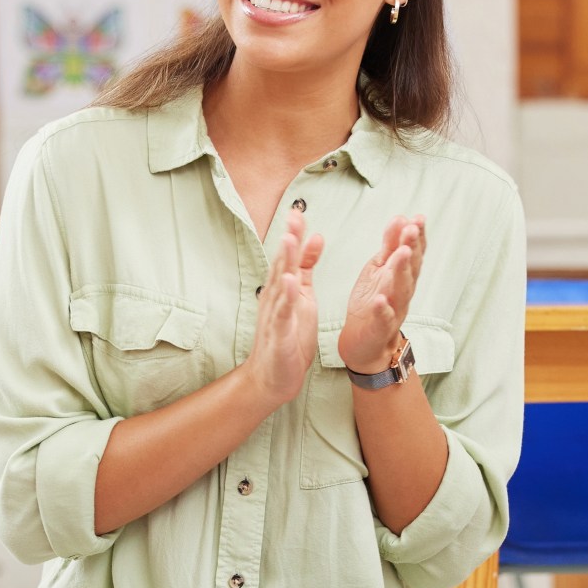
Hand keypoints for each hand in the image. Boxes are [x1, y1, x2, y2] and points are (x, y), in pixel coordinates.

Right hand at [242, 210, 322, 407]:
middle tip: (293, 214)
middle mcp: (276, 298)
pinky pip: (284, 315)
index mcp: (285, 289)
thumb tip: (315, 237)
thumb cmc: (288, 338)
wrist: (272, 378)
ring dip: (284, 262)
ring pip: (281, 285)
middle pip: (282, 264)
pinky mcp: (280, 335)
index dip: (294, 233)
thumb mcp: (302, 296)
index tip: (299, 209)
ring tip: (289, 240)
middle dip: (288, 239)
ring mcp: (276, 316)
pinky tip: (291, 284)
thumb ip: (307, 267)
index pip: (289, 256)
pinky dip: (287, 299)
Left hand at [338, 215, 424, 371]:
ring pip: (401, 289)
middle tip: (412, 229)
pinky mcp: (381, 327)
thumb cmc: (374, 301)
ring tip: (401, 253)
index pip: (414, 252)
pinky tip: (382, 300)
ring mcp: (394, 309)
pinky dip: (384, 309)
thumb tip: (401, 217)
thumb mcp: (380, 268)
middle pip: (411, 268)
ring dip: (402, 271)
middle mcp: (403, 290)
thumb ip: (390, 245)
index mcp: (402, 274)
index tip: (418, 218)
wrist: (365, 341)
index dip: (417, 236)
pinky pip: (384, 318)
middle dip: (412, 248)